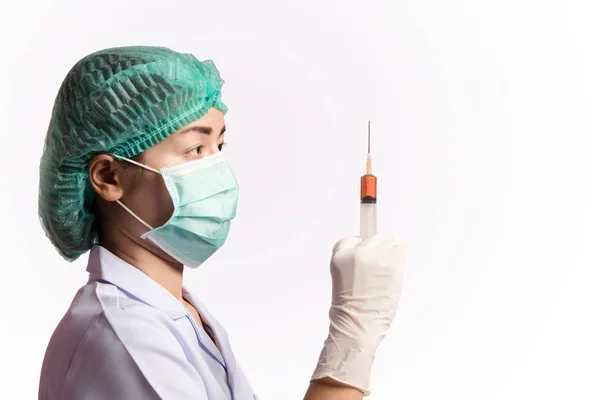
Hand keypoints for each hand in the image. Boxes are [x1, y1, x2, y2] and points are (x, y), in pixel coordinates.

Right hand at [311, 232, 407, 395]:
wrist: (357, 326)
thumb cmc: (348, 307)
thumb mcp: (339, 275)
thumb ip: (350, 257)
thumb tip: (367, 247)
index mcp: (341, 255)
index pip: (354, 238)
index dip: (362, 246)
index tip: (367, 249)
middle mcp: (359, 254)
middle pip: (377, 235)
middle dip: (379, 247)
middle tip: (377, 263)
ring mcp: (378, 260)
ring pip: (392, 242)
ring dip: (390, 253)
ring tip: (384, 270)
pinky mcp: (394, 268)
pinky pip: (402, 250)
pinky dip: (400, 258)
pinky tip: (393, 271)